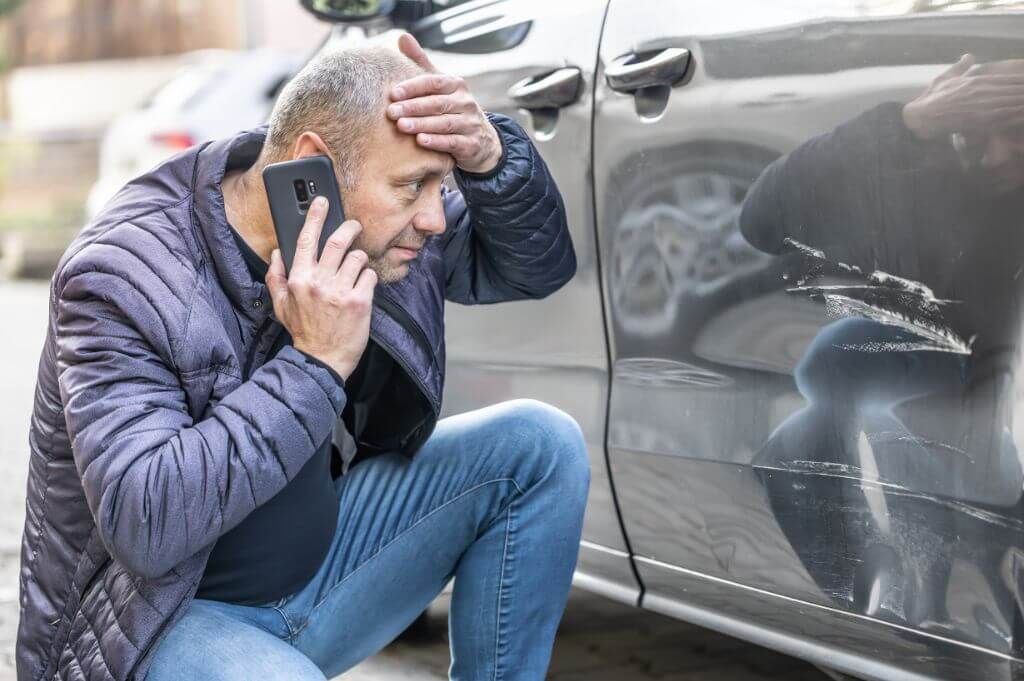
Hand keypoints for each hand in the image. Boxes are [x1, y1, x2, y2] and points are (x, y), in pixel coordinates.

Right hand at [265, 196, 376, 380]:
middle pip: (337, 242)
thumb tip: (277, 253)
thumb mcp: (281, 305)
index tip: (322, 202)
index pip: (306, 240)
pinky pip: (370, 276)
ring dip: (360, 258)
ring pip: (357, 257)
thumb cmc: (304, 332)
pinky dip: (369, 277)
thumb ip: (277, 277)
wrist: (322, 360)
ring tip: (356, 269)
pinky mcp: (360, 301)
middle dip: (349, 228)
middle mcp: (319, 282)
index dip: (315, 217)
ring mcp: (341, 291)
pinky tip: (363, 288)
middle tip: (354, 226)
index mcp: (299, 279)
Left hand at [387, 33, 502, 173]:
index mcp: (456, 85)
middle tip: (392, 112)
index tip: (393, 93)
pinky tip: (420, 141)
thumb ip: (421, 62)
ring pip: (445, 123)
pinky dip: (437, 141)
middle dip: (413, 107)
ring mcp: (471, 124)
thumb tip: (402, 36)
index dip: (413, 87)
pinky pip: (453, 142)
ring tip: (401, 126)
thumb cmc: (452, 108)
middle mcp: (466, 102)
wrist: (481, 140)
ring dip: (422, 124)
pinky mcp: (472, 144)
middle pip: (438, 103)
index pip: (434, 82)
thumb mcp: (439, 86)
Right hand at [902, 54, 1023, 139]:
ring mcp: (983, 105)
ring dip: (1022, 101)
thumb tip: (968, 56)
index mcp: (977, 80)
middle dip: (1023, 91)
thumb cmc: (930, 99)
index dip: (1021, 80)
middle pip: (1014, 89)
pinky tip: (1022, 115)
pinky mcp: (982, 120)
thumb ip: (959, 67)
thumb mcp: (944, 78)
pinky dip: (1016, 115)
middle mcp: (983, 90)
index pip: (1007, 78)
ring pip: (1013, 101)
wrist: (921, 117)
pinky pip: (1006, 117)